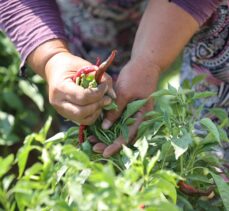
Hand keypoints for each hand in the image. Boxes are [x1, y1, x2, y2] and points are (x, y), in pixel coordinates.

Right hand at [45, 52, 113, 124]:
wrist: (55, 69)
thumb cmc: (71, 65)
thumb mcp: (85, 65)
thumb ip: (101, 77)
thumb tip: (113, 96)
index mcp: (60, 87)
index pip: (82, 97)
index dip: (98, 94)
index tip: (105, 86)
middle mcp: (58, 102)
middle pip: (82, 112)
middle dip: (98, 105)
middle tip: (107, 98)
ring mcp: (61, 110)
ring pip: (83, 119)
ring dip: (96, 112)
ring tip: (102, 101)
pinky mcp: (66, 115)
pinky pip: (82, 120)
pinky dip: (93, 115)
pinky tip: (96, 105)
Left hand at [88, 0, 198, 155]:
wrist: (145, 63)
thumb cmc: (136, 76)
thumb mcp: (124, 93)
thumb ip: (116, 111)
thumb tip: (105, 127)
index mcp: (143, 116)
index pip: (129, 135)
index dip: (116, 145)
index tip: (104, 153)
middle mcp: (139, 117)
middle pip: (125, 136)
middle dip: (109, 143)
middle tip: (94, 146)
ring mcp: (134, 113)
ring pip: (121, 130)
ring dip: (108, 136)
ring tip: (92, 139)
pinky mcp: (129, 108)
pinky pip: (119, 120)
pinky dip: (109, 125)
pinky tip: (98, 127)